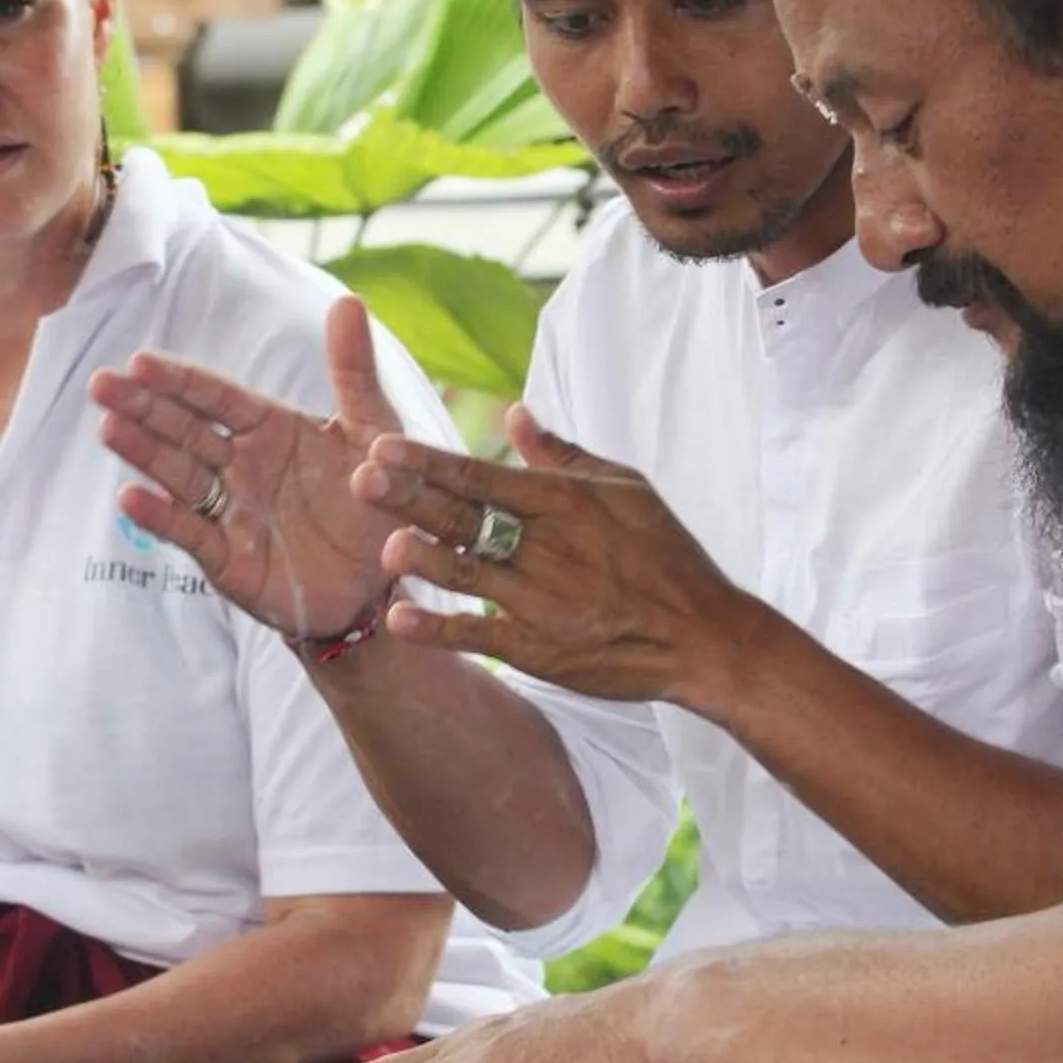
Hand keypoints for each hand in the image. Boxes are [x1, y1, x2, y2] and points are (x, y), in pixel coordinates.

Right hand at [92, 295, 401, 641]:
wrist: (387, 578)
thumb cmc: (380, 499)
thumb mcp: (373, 431)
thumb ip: (354, 371)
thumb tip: (347, 300)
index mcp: (270, 428)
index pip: (217, 398)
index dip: (180, 380)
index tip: (141, 361)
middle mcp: (242, 465)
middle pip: (185, 430)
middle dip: (143, 407)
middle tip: (101, 384)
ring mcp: (231, 512)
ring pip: (179, 475)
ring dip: (143, 453)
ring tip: (108, 428)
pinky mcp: (230, 560)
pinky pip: (191, 534)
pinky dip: (161, 518)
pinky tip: (130, 499)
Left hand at [359, 406, 752, 703]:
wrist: (703, 636)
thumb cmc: (665, 555)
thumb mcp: (624, 489)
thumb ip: (561, 454)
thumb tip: (514, 412)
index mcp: (564, 503)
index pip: (482, 477)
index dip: (428, 462)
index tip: (382, 446)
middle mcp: (548, 548)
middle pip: (466, 518)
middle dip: (409, 498)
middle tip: (359, 479)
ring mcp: (542, 601)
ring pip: (468, 574)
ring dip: (421, 559)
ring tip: (378, 545)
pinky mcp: (541, 649)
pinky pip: (481, 635)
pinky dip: (440, 628)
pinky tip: (399, 619)